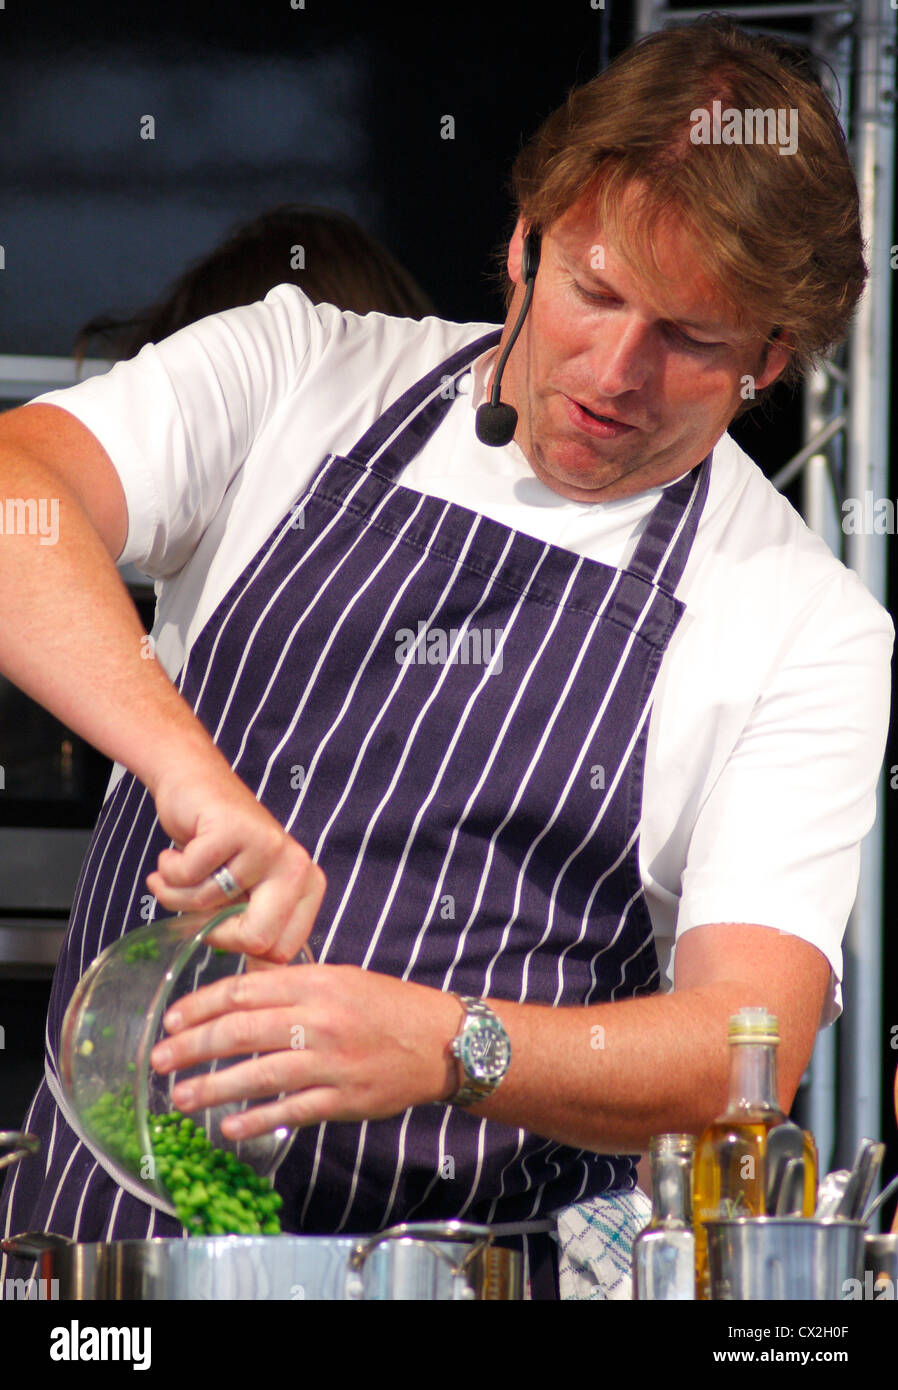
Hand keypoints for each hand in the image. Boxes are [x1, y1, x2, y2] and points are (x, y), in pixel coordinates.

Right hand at [145, 755, 325, 963]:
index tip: (222, 921)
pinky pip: (187, 878)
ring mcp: (269, 845)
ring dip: (179, 893)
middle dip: (213, 930)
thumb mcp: (246, 896)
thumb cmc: (218, 848)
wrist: (194, 786)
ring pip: (210, 908)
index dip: (240, 947)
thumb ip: (257, 934)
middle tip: (201, 900)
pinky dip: (168, 870)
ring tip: (185, 867)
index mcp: (307, 887)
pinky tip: (176, 851)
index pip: (279, 953)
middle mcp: (298, 866)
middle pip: (255, 939)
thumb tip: (258, 989)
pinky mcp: (234, 830)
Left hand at [149, 963, 461, 1136]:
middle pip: (242, 1031)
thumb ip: (292, 985)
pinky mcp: (342, 1099)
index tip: (172, 1019)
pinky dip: (255, 1118)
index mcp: (316, 983)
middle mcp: (320, 1019)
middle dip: (192, 1046)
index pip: (244, 990)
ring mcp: (331, 1062)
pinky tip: (227, 1125)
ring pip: (259, 1075)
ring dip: (212, 1087)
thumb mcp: (340, 978)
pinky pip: (290, 1109)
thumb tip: (236, 995)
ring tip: (179, 1098)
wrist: (441, 1041)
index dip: (201, 1006)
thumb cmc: (386, 1006)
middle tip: (158, 1058)